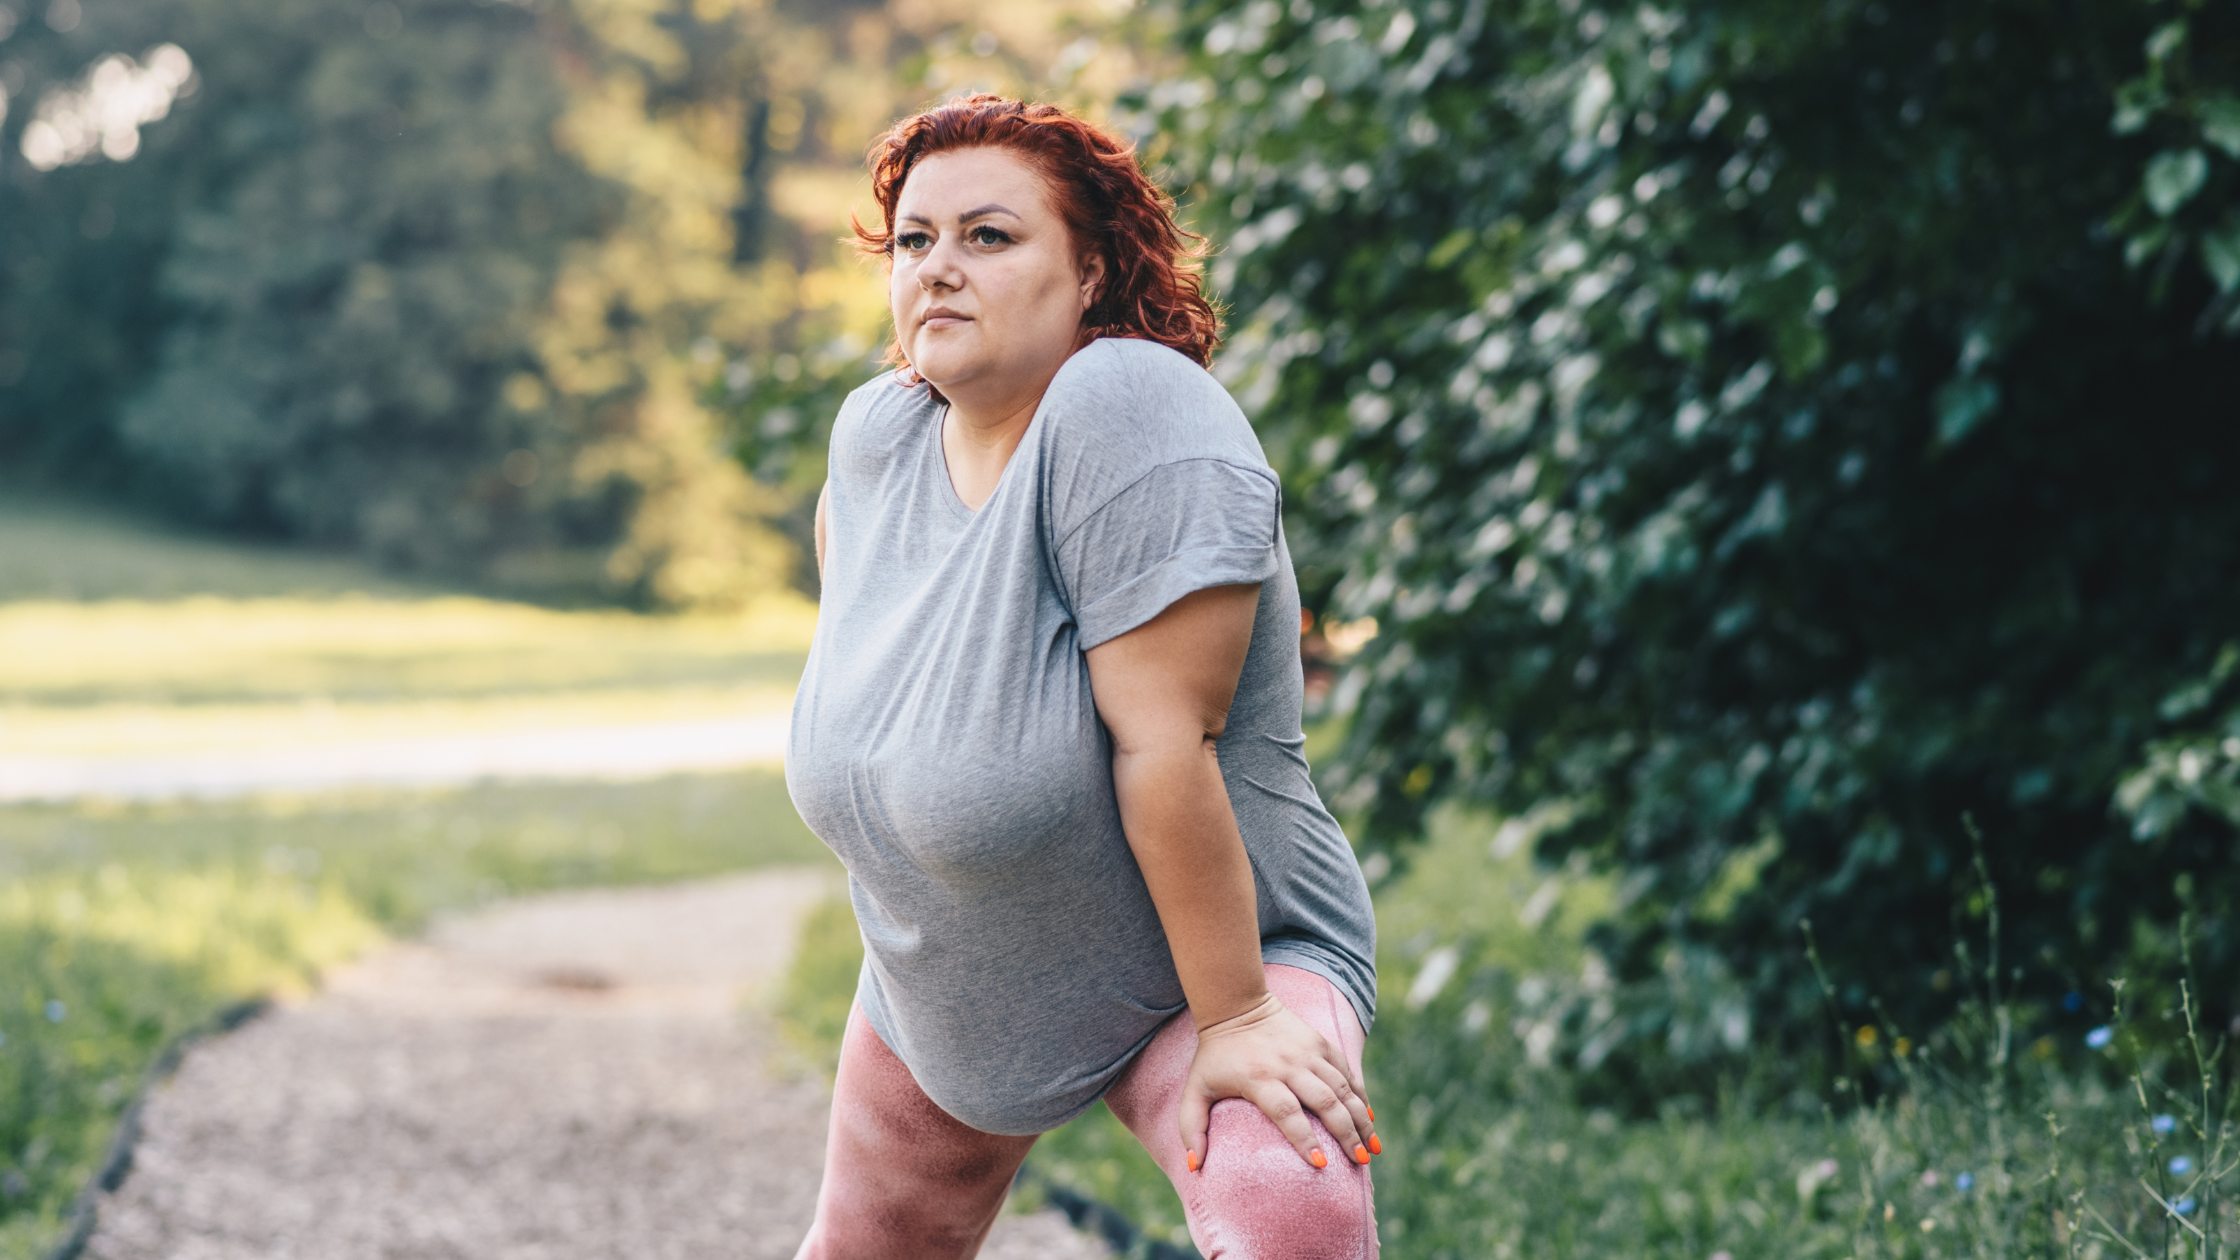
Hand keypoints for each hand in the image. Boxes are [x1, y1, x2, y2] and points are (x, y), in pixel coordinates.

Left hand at [1179, 993, 1376, 1170]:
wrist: (1236, 1005)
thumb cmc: (1214, 1056)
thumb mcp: (1195, 1090)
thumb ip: (1191, 1128)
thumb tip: (1194, 1167)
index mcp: (1259, 1078)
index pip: (1287, 1113)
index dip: (1304, 1140)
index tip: (1321, 1165)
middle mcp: (1288, 1064)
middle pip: (1324, 1102)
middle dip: (1346, 1134)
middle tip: (1359, 1163)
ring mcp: (1308, 1052)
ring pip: (1342, 1089)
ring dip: (1360, 1120)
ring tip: (1373, 1149)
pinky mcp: (1320, 1042)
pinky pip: (1346, 1072)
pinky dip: (1360, 1095)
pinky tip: (1370, 1119)